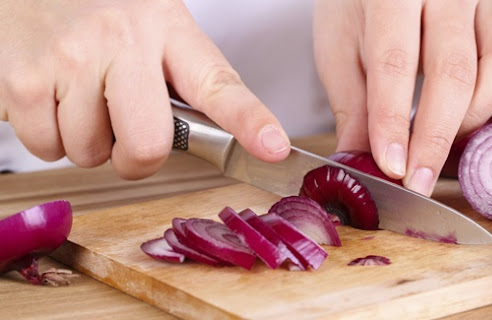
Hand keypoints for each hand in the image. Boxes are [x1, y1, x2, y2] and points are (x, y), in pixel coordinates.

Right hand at [0, 0, 289, 178]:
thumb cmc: (93, 10)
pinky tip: (47, 95)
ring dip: (85, 140)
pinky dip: (47, 136)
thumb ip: (178, 78)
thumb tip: (212, 140)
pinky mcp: (22, 79)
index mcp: (167, 27)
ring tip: (75, 93)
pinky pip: (46, 148)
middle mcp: (122, 40)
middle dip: (136, 157)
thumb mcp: (149, 25)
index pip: (218, 83)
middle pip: (148, 146)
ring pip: (91, 154)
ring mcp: (70, 59)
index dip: (251, 121)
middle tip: (123, 131)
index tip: (274, 148)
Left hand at [313, 0, 491, 194]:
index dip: (394, 122)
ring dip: (479, 111)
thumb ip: (353, 101)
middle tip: (419, 179)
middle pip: (454, 70)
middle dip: (437, 136)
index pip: (395, 64)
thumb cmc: (360, 8)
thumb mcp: (339, 47)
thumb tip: (359, 159)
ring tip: (448, 135)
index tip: (393, 167)